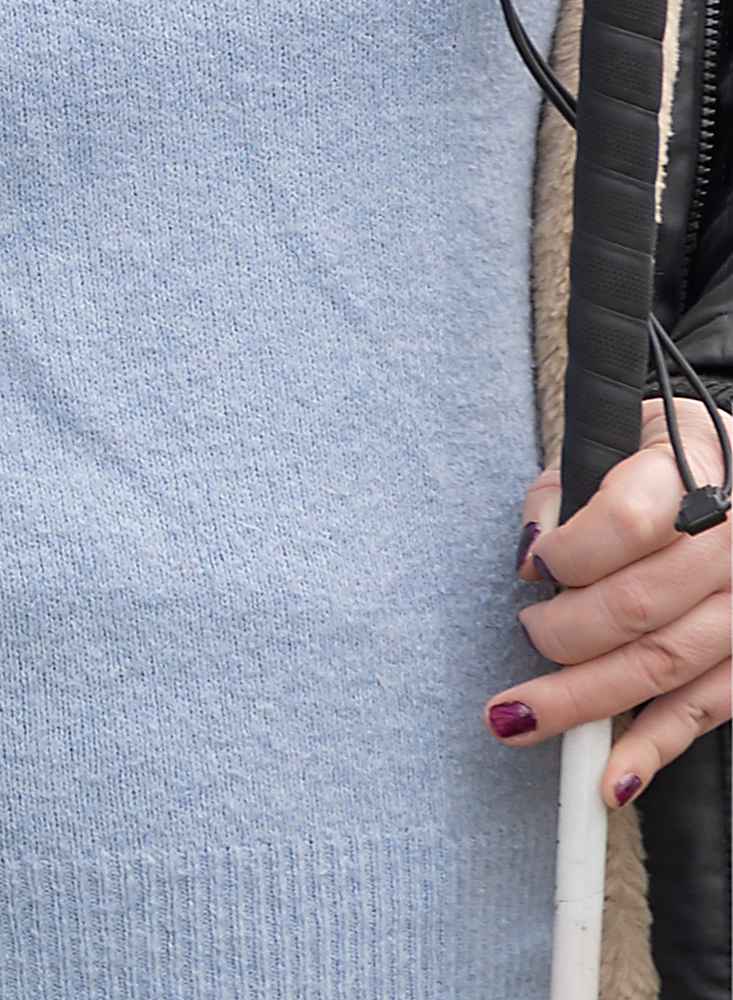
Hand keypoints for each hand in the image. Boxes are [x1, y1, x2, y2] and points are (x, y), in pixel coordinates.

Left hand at [498, 398, 732, 798]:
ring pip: (665, 666)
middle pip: (639, 606)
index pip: (630, 519)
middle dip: (563, 634)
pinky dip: (653, 748)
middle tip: (526, 635)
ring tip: (515, 719)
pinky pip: (706, 710)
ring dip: (583, 700)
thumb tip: (531, 558)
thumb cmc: (668, 457)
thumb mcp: (617, 440)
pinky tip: (610, 780)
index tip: (537, 565)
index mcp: (698, 473)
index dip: (571, 551)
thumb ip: (566, 495)